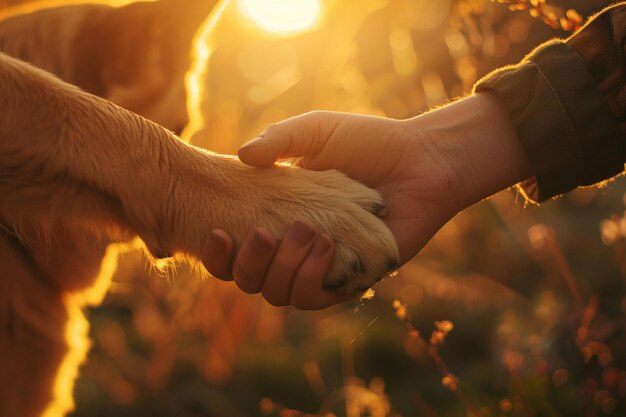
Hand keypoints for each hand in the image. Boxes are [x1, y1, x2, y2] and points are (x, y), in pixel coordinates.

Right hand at [203, 92, 531, 307]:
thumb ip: (277, 141)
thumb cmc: (367, 142)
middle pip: (250, 279)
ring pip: (279, 293)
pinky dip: (312, 277)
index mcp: (278, 216)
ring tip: (306, 230)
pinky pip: (316, 298)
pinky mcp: (350, 279)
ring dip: (284, 268)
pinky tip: (327, 245)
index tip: (215, 232)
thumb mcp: (314, 132)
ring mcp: (321, 267)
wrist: (419, 159)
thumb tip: (240, 157)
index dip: (217, 252)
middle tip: (265, 233)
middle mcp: (294, 248)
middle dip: (249, 264)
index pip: (234, 249)